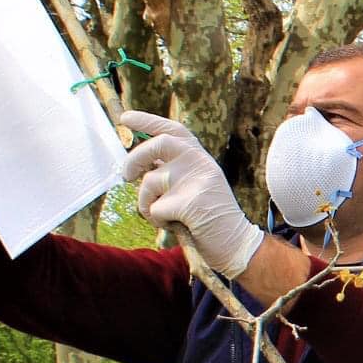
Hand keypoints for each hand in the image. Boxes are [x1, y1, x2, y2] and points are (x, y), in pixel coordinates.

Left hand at [120, 111, 263, 278]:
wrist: (237, 244)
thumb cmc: (210, 218)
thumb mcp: (195, 186)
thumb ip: (173, 171)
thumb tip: (140, 165)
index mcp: (200, 158)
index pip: (173, 130)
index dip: (147, 121)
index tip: (125, 118)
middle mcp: (200, 163)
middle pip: (158, 145)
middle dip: (134, 159)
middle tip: (126, 175)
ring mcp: (197, 180)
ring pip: (149, 182)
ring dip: (146, 204)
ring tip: (165, 216)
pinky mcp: (190, 202)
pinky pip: (154, 208)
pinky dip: (158, 221)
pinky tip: (176, 226)